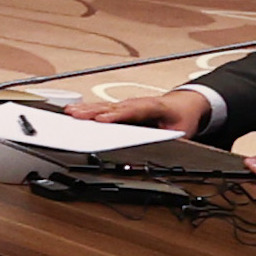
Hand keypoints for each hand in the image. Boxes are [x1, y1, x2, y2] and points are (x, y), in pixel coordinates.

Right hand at [56, 85, 214, 133]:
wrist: (185, 103)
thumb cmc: (181, 118)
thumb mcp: (181, 132)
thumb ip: (166, 140)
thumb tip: (152, 153)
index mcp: (154, 107)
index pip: (133, 111)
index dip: (117, 116)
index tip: (102, 120)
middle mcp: (137, 103)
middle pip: (113, 107)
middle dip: (93, 112)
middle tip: (76, 115)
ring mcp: (128, 104)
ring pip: (105, 106)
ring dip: (87, 109)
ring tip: (70, 113)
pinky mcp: (122, 107)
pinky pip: (103, 107)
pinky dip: (88, 109)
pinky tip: (75, 111)